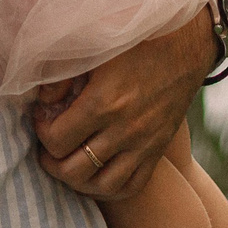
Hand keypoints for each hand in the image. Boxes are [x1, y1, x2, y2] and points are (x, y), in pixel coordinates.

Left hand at [29, 9, 218, 199]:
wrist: (186, 43)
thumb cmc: (135, 39)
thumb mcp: (93, 47)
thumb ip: (61, 74)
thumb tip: (42, 102)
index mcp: (104, 102)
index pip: (57, 140)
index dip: (41, 132)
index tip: (42, 117)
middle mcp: (125, 129)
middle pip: (74, 170)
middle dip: (52, 162)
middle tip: (47, 146)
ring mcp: (144, 143)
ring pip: (102, 185)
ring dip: (78, 180)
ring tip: (67, 163)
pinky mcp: (158, 148)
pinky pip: (132, 185)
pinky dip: (109, 188)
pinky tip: (96, 174)